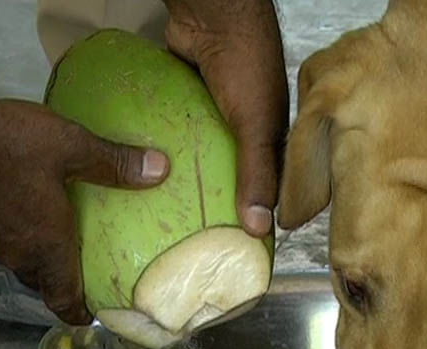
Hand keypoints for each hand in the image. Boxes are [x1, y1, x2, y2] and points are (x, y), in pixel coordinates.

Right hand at [0, 98, 168, 323]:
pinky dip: (16, 234)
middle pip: (43, 280)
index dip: (79, 312)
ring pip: (18, 260)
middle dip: (64, 280)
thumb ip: (113, 163)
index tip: (92, 316)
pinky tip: (24, 209)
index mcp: (44, 246)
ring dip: (39, 255)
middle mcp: (14, 252)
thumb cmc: (6, 145)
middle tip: (85, 267)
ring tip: (59, 236)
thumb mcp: (70, 146)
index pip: (63, 298)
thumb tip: (160, 170)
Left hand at [161, 0, 288, 236]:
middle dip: (221, 204)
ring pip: (205, 160)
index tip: (240, 248)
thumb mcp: (256, 125)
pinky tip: (153, 180)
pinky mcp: (187, 106)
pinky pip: (181, 139)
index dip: (258, 216)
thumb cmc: (246, 66)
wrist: (212, 16)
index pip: (270, 187)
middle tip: (199, 240)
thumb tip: (257, 229)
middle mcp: (246, 131)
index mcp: (272, 138)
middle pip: (234, 176)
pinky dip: (171, 156)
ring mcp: (215, 119)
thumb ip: (257, 173)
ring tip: (172, 218)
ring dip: (191, 182)